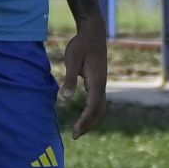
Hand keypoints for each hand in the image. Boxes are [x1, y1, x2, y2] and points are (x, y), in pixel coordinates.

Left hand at [59, 18, 110, 138]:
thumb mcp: (72, 59)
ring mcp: (102, 83)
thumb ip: (70, 79)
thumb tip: (66, 98)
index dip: (85, 120)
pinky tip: (84, 115)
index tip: (75, 131)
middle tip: (75, 136)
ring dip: (92, 119)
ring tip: (79, 130)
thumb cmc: (81, 44)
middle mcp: (102, 84)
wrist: (93, 32)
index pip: (93, 106)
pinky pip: (99, 101)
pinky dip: (93, 112)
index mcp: (96, 80)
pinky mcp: (99, 81)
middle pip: (100, 110)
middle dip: (89, 124)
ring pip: (101, 106)